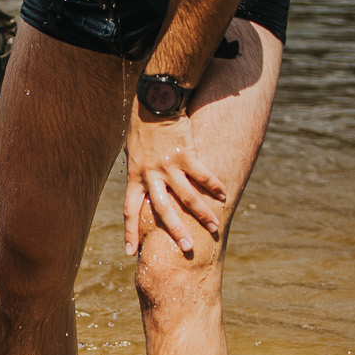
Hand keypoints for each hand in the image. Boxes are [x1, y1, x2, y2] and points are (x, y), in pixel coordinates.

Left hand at [123, 105, 227, 257]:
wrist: (154, 101)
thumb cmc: (142, 126)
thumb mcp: (133, 152)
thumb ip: (140, 171)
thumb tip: (144, 185)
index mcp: (135, 176)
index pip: (130, 210)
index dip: (130, 232)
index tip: (131, 253)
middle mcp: (151, 175)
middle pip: (163, 210)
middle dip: (175, 231)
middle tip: (186, 249)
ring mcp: (169, 166)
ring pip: (187, 196)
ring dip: (202, 213)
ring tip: (214, 226)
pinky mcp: (186, 154)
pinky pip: (202, 174)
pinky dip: (214, 185)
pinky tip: (224, 195)